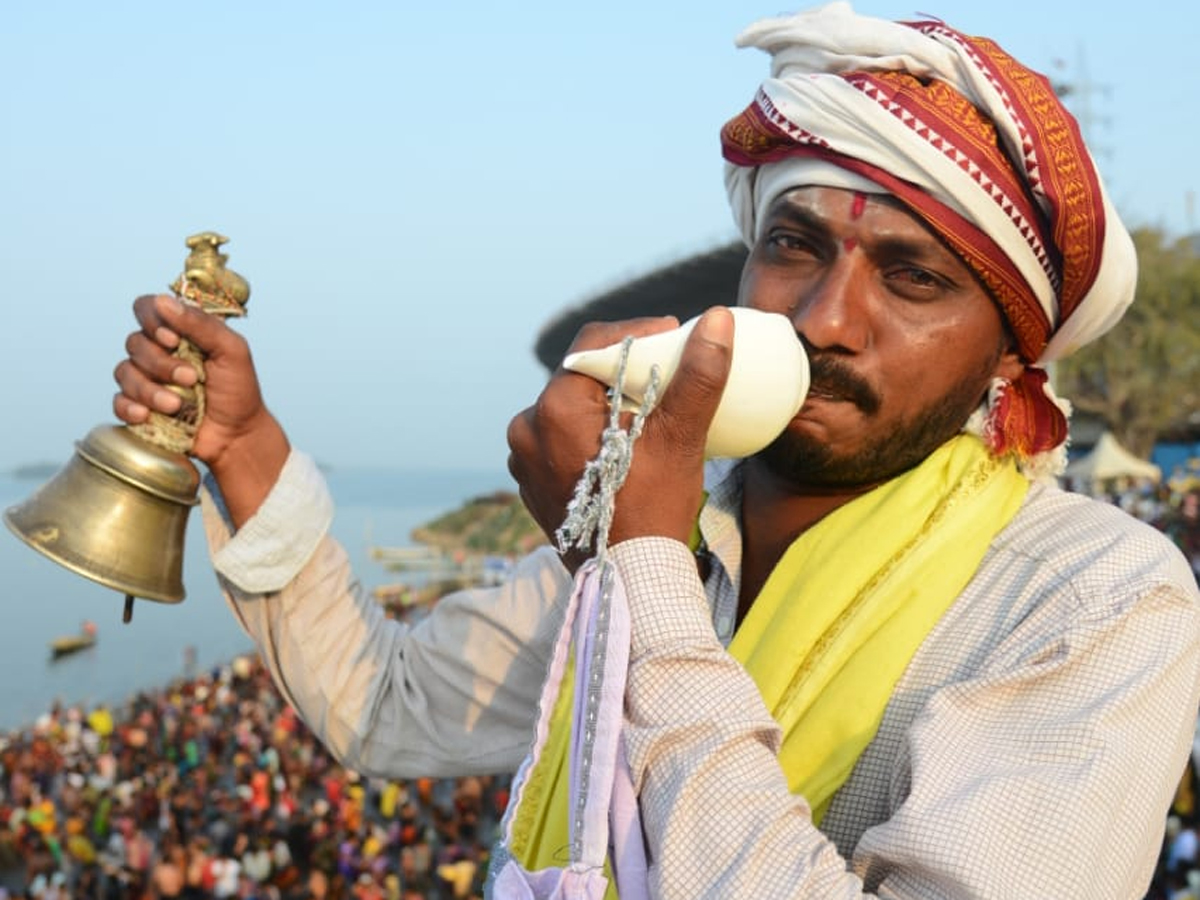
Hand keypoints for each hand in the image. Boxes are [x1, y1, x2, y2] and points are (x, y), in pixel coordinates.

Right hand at [113, 293, 289, 525]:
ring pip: (124, 372)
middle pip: (135, 343)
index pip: (146, 308)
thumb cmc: (238, 390)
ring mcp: (146, 379)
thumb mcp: (231, 351)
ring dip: (150, 390)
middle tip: (191, 378)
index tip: (174, 340)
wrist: (237, 435)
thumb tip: (163, 301)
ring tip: (177, 405)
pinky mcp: (139, 406)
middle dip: (162, 363)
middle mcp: (158, 351)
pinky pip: (117, 401)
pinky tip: (148, 416)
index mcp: (179, 331)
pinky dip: (130, 408)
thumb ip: (202, 324)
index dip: (153, 321)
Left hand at [507, 307, 732, 564]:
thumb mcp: (679, 437)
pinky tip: (620, 447)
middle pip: (579, 377)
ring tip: (645, 413)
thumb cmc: (654, 510)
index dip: (635, 333)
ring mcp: (524, 459)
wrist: (629, 582)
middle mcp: (526, 429)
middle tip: (662, 375)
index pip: (592, 345)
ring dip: (604, 403)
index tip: (671, 336)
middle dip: (621, 371)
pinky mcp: (530, 483)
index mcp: (553, 409)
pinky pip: (559, 441)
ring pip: (569, 408)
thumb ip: (696, 375)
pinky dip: (588, 435)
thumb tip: (716, 319)